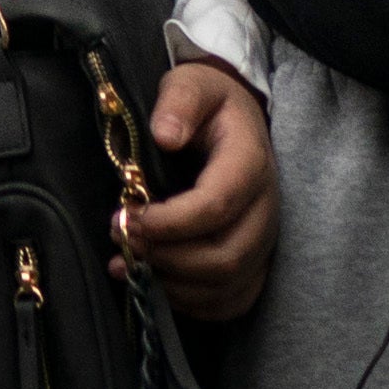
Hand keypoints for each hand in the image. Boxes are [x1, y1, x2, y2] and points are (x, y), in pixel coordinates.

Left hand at [122, 60, 277, 321]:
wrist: (236, 122)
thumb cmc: (208, 105)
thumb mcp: (192, 84)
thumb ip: (179, 103)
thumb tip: (164, 136)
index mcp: (250, 163)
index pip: (216, 206)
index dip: (170, 222)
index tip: (127, 217)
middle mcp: (266, 209)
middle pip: (225, 256)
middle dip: (167, 257)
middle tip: (122, 242)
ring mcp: (264, 240)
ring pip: (228, 285)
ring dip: (174, 285)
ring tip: (128, 265)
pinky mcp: (255, 262)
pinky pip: (232, 300)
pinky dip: (193, 303)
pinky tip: (157, 285)